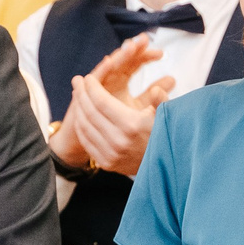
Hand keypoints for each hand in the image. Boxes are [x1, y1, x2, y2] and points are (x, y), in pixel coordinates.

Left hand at [53, 37, 172, 175]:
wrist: (162, 167)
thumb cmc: (163, 136)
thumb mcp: (166, 117)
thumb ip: (161, 101)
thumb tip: (157, 90)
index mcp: (131, 125)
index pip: (102, 102)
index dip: (92, 88)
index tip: (88, 77)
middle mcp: (118, 140)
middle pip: (90, 112)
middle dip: (81, 94)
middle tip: (77, 81)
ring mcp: (110, 154)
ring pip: (85, 126)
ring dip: (78, 108)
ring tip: (77, 94)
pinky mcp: (106, 163)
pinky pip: (86, 141)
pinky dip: (81, 125)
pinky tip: (81, 114)